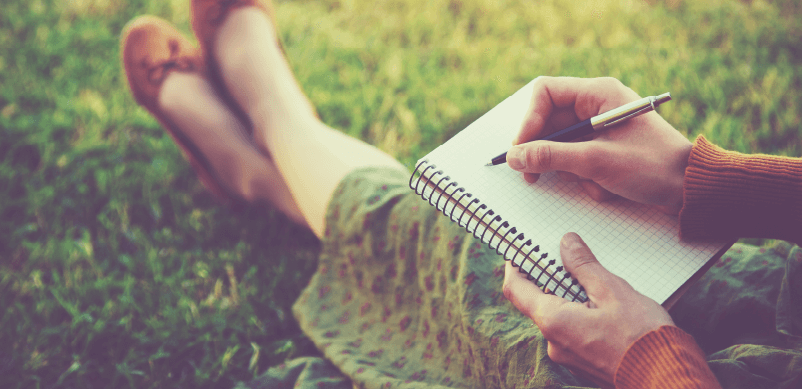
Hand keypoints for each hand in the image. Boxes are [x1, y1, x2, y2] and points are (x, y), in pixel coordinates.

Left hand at [502, 232, 674, 386]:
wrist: (668, 377)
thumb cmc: (641, 336)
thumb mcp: (612, 290)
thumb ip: (583, 266)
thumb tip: (566, 243)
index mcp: (553, 321)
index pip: (516, 289)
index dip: (515, 266)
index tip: (521, 250)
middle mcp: (553, 342)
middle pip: (538, 301)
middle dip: (551, 279)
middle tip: (567, 257)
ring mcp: (567, 355)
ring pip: (559, 316)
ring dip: (571, 297)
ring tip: (595, 281)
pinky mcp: (583, 362)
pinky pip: (573, 331)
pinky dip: (581, 314)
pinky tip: (605, 306)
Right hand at [507, 76, 692, 214]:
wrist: (691, 189)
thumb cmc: (652, 166)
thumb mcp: (595, 162)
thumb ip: (550, 157)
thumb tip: (514, 157)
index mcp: (598, 93)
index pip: (545, 93)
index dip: (528, 120)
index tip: (521, 149)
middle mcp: (597, 105)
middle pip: (549, 122)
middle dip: (545, 152)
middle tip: (532, 177)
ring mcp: (600, 129)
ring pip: (561, 146)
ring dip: (570, 170)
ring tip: (591, 183)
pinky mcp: (605, 149)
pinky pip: (577, 161)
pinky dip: (585, 178)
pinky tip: (606, 188)